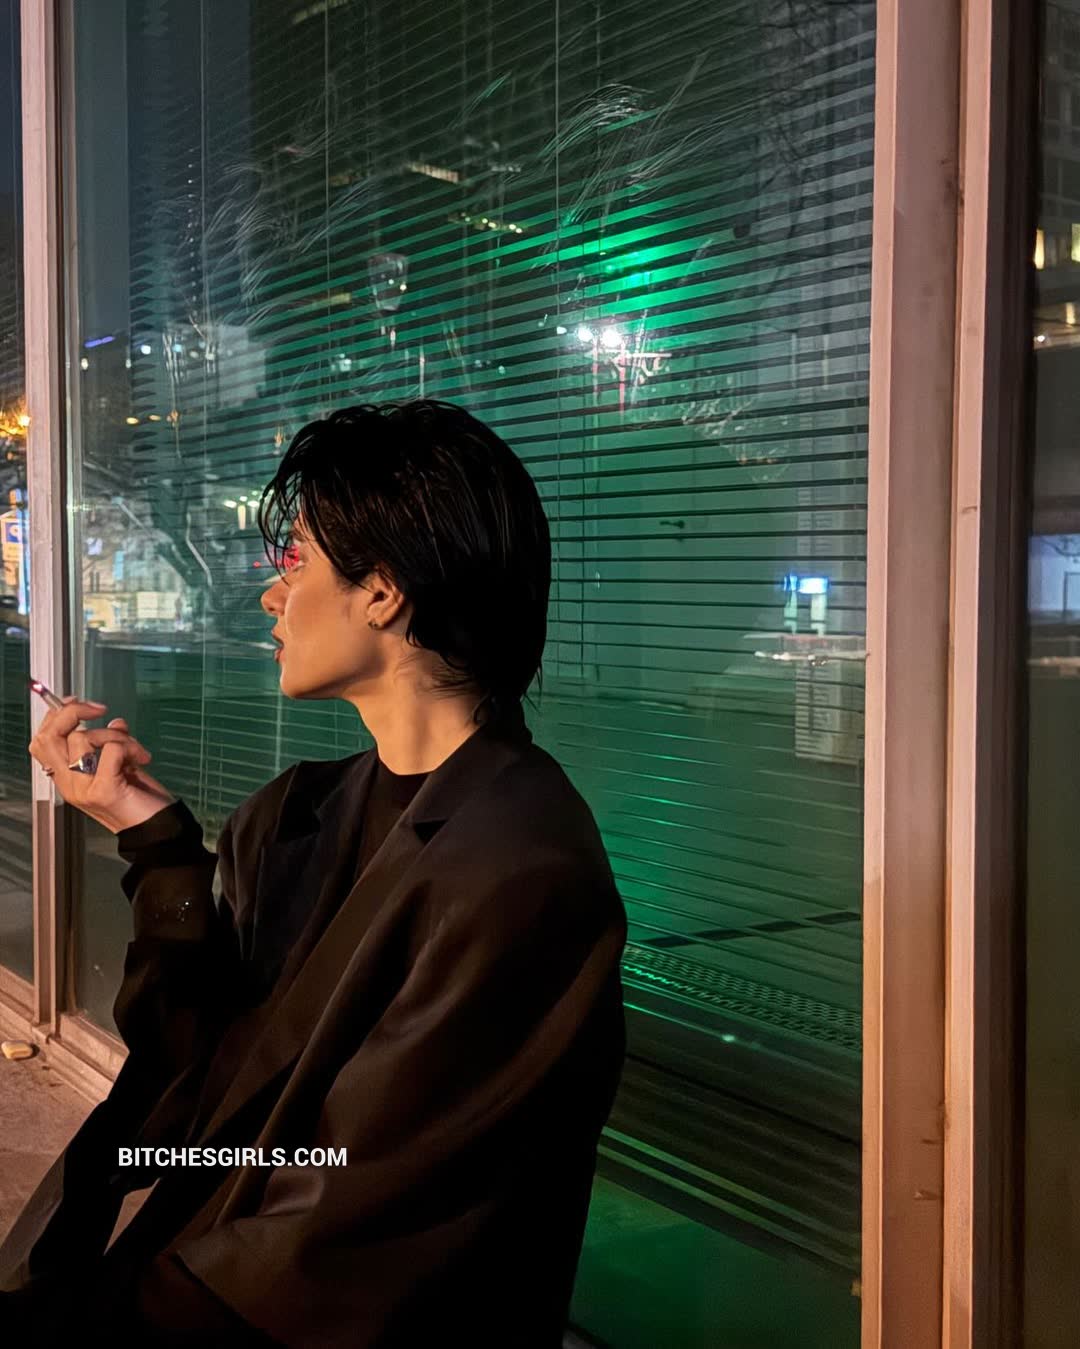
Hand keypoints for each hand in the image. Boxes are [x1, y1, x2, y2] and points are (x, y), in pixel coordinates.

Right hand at [28, 696, 178, 834]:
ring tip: (136, 751)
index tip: (79, 703)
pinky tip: (142, 759)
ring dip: (116, 736)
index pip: (42, 741)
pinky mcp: (102, 790)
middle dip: (72, 713)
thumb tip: (115, 722)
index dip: (56, 716)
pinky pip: (110, 750)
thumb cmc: (142, 801)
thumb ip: (112, 744)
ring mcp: (82, 788)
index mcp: (68, 777)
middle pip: (48, 737)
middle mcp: (69, 784)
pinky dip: (130, 747)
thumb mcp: (123, 765)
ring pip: (82, 738)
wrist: (159, 829)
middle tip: (98, 710)